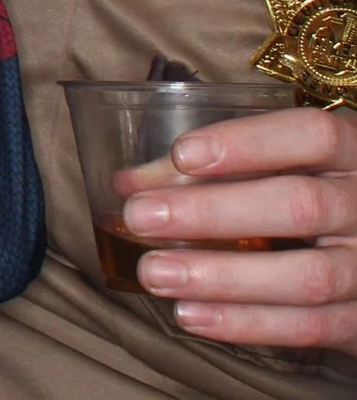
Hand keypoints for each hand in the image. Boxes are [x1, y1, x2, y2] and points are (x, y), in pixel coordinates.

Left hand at [118, 107, 356, 351]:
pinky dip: (246, 323)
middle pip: (301, 206)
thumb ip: (208, 172)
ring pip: (307, 276)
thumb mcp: (279, 169)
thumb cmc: (309, 196)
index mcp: (352, 153)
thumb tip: (129, 185)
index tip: (182, 154)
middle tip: (140, 217)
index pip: (312, 136)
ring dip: (221, 277)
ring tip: (153, 273)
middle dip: (213, 212)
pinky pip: (312, 327)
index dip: (247, 142)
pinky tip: (190, 313)